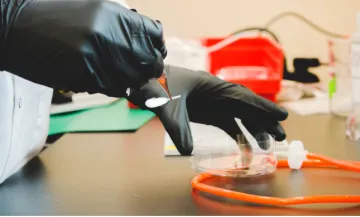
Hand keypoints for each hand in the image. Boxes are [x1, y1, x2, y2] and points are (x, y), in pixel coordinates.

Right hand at [1, 0, 165, 95]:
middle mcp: (109, 36)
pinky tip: (106, 78)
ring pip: (133, 79)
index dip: (157, 46)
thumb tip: (149, 42)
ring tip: (123, 74)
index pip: (154, 35)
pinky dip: (115, 86)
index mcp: (114, 15)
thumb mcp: (93, 8)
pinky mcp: (84, 77)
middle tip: (145, 70)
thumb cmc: (54, 14)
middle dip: (151, 67)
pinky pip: (112, 88)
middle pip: (149, 61)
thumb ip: (122, 24)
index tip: (154, 52)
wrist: (16, 26)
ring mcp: (96, 58)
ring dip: (133, 80)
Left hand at [127, 65, 287, 155]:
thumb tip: (187, 151)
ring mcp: (212, 103)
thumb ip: (177, 127)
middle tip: (281, 136)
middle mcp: (217, 94)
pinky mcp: (206, 112)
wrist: (145, 83)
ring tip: (267, 146)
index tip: (282, 116)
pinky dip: (237, 134)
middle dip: (263, 120)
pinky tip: (245, 146)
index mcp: (212, 85)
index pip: (242, 97)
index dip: (262, 107)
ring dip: (253, 129)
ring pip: (239, 116)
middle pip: (246, 107)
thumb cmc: (156, 87)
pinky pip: (226, 123)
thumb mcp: (166, 106)